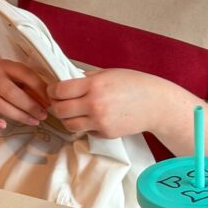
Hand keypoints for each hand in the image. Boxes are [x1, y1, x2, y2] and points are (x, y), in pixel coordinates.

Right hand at [0, 57, 49, 129]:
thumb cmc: (2, 79)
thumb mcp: (14, 76)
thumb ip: (29, 85)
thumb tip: (48, 101)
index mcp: (5, 65)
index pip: (25, 74)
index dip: (39, 88)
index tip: (50, 101)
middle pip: (11, 92)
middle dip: (30, 106)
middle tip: (43, 115)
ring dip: (18, 116)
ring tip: (34, 122)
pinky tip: (4, 125)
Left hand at [46, 68, 163, 138]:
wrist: (155, 104)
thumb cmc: (133, 84)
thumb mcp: (108, 74)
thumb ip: (86, 78)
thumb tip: (65, 82)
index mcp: (94, 85)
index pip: (60, 90)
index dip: (52, 91)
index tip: (53, 90)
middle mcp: (94, 104)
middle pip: (60, 110)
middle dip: (56, 105)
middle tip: (59, 102)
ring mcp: (100, 121)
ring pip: (68, 124)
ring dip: (67, 118)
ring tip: (73, 111)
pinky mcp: (105, 133)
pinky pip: (85, 131)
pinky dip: (84, 125)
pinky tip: (92, 117)